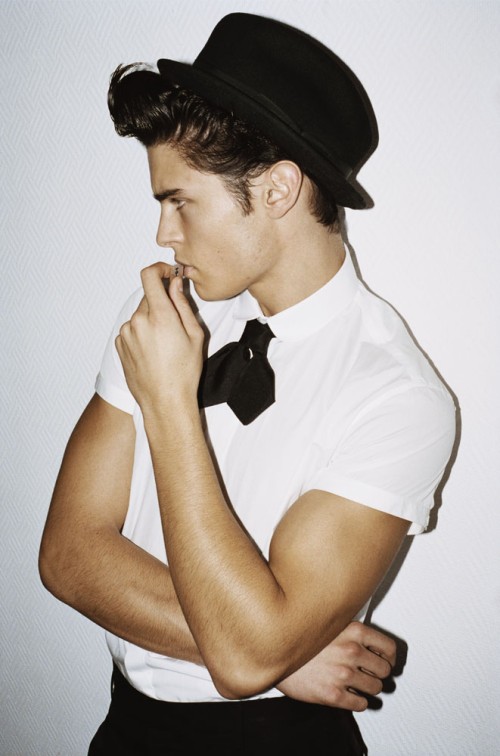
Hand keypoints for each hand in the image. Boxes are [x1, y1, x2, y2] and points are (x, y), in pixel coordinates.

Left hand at [115, 263, 203, 413]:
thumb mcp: (195, 335)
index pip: (149, 276)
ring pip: (140, 314)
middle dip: (162, 302)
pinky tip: (154, 351)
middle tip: (176, 322)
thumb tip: (175, 283)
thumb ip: (183, 304)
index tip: (168, 274)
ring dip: (152, 319)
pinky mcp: (119, 344)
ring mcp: (126, 333)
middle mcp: (138, 321)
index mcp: (160, 316)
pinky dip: (143, 332)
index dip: (159, 269)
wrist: (165, 402)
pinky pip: (132, 329)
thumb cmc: (184, 373)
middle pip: (148, 297)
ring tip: (165, 343)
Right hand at [276, 621, 395, 710]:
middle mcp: (351, 651)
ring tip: (360, 684)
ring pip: (375, 688)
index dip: (390, 657)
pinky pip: (361, 704)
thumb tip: (370, 644)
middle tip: (371, 674)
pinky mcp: (334, 694)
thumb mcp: (329, 625)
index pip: (389, 647)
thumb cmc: (300, 640)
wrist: (275, 654)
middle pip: (384, 670)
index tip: (387, 660)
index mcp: (353, 631)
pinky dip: (359, 702)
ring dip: (369, 688)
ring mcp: (343, 674)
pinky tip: (351, 695)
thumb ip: (351, 632)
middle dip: (378, 673)